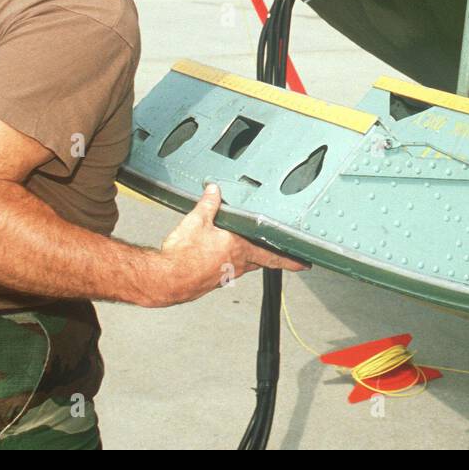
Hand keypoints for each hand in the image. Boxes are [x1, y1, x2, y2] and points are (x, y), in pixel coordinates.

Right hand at [149, 183, 306, 306]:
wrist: (164, 280)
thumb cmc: (182, 256)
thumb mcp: (197, 221)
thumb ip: (209, 204)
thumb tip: (214, 189)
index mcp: (238, 249)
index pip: (272, 255)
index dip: (290, 259)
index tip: (304, 264)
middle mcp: (236, 265)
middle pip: (261, 260)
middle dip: (272, 257)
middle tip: (284, 257)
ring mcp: (224, 274)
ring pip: (244, 265)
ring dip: (249, 258)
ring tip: (247, 249)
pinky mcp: (211, 280)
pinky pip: (227, 269)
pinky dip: (229, 262)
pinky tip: (220, 256)